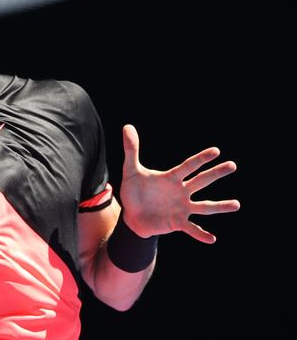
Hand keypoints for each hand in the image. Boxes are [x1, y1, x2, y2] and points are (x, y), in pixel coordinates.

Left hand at [119, 124, 239, 242]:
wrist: (132, 215)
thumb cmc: (135, 191)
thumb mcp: (131, 171)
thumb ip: (131, 150)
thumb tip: (127, 126)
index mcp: (172, 178)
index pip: (188, 166)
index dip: (200, 159)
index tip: (216, 151)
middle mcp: (181, 192)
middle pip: (201, 181)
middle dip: (216, 173)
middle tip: (232, 165)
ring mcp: (182, 208)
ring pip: (204, 206)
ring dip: (219, 206)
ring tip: (236, 204)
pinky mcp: (178, 223)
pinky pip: (192, 229)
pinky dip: (201, 234)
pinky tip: (212, 238)